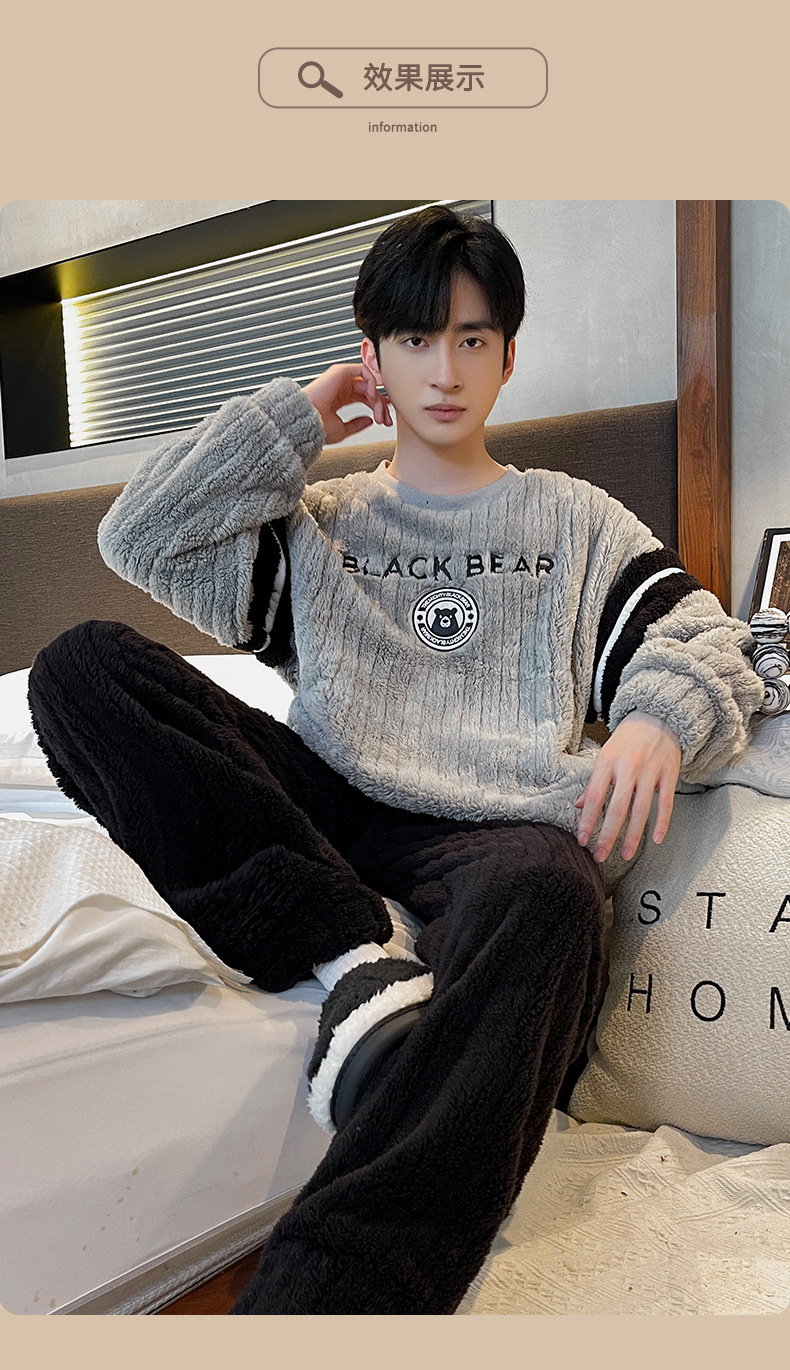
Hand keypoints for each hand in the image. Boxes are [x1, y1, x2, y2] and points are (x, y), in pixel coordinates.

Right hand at [303, 362, 392, 445]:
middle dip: (380, 405)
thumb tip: (370, 420)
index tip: (385, 419)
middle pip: (369, 391)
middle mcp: (341, 387)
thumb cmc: (318, 427)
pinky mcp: (340, 371)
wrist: (306, 422)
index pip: (366, 399)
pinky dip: (372, 381)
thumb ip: (357, 424)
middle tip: (384, 418)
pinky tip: (372, 395)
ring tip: (377, 410)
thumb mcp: (343, 429)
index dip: (378, 408)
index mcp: (340, 399)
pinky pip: (363, 370)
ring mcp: (341, 379)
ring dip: (377, 396)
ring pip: (368, 382)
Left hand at [575, 710, 681, 862]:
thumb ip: (593, 782)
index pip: (594, 797)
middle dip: (608, 835)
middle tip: (600, 855)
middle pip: (616, 808)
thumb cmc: (628, 739)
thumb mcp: (605, 755)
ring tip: (625, 854)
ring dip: (632, 836)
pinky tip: (655, 839)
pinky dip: (661, 823)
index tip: (582, 840)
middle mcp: (628, 767)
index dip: (588, 821)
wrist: (658, 716)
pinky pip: (666, 803)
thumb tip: (578, 806)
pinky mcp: (668, 774)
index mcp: (607, 762)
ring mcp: (650, 771)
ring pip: (641, 810)